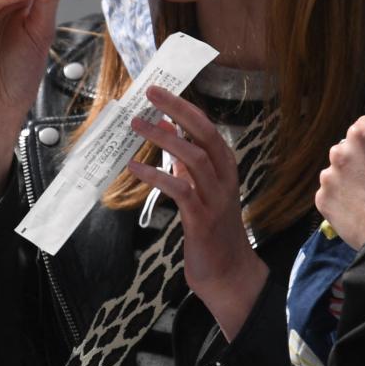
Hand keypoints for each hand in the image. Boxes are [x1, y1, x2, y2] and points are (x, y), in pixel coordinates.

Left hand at [128, 87, 266, 341]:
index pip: (208, 129)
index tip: (162, 91)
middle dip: (178, 110)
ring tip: (138, 126)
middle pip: (206, 135)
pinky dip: (157, 177)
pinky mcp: (202, 219)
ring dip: (164, 139)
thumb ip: (184, 162)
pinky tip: (135, 169)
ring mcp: (215, 198)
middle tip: (151, 94)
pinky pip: (179, 190)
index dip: (185, 108)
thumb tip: (165, 128)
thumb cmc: (212, 231)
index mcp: (226, 169)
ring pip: (193, 158)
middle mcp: (225, 179)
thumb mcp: (201, 190)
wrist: (229, 274)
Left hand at [315, 111, 364, 250]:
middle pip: (350, 145)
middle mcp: (340, 151)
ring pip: (339, 168)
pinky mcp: (322, 199)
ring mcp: (328, 177)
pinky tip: (362, 205)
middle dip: (363, 155)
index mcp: (363, 135)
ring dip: (351, 175)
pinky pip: (333, 191)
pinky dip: (343, 195)